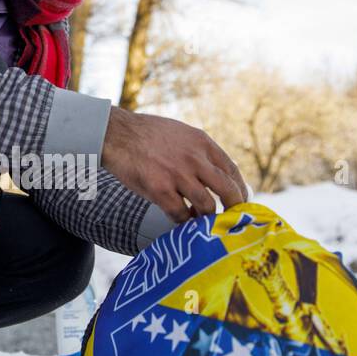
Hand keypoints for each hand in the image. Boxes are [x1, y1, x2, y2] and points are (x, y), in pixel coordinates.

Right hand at [100, 106, 248, 223]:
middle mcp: (195, 159)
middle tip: (230, 220)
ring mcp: (178, 175)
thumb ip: (199, 151)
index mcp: (202, 143)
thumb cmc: (146, 134)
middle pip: (228, 190)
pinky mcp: (160, 190)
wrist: (116, 134)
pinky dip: (183, 222)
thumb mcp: (181, 133)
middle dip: (233, 209)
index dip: (239, 190)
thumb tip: (214, 171)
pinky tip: (181, 221)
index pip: (232, 170)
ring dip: (205, 218)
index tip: (239, 201)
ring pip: (206, 206)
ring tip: (200, 221)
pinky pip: (180, 215)